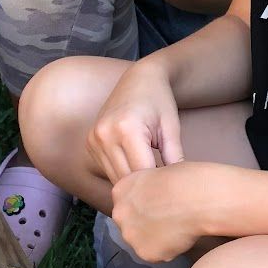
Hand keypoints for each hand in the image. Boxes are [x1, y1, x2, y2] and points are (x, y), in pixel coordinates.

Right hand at [87, 56, 182, 182]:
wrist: (140, 79)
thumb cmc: (160, 101)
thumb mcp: (171, 129)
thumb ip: (174, 160)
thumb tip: (177, 188)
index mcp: (127, 129)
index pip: (143, 173)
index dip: (159, 185)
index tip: (172, 188)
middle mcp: (105, 134)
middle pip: (126, 179)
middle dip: (146, 187)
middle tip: (163, 188)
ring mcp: (94, 138)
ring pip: (115, 178)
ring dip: (133, 183)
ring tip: (151, 178)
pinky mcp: (90, 142)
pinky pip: (107, 169)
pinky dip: (123, 174)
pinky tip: (137, 169)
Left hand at [111, 163, 207, 261]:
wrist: (197, 197)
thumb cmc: (185, 178)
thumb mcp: (157, 174)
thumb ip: (148, 190)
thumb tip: (155, 200)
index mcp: (121, 190)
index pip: (128, 205)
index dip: (147, 207)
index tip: (162, 206)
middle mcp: (119, 214)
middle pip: (131, 225)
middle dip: (147, 226)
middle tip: (170, 221)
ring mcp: (130, 235)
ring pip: (143, 243)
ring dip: (158, 240)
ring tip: (179, 229)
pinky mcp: (144, 253)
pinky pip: (158, 255)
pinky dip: (170, 251)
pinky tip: (182, 237)